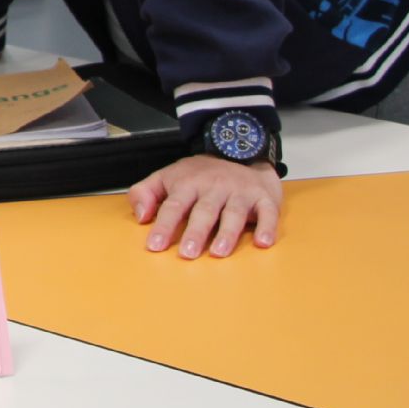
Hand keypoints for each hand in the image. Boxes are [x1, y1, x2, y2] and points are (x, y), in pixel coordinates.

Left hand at [127, 155, 283, 257]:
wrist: (241, 154)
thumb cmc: (199, 176)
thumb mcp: (166, 177)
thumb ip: (145, 193)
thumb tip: (140, 216)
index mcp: (188, 183)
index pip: (174, 206)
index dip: (164, 225)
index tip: (155, 245)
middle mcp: (215, 187)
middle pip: (204, 211)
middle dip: (195, 233)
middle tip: (187, 253)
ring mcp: (240, 192)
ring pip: (233, 214)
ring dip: (227, 233)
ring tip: (219, 253)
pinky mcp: (264, 198)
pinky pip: (268, 213)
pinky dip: (267, 227)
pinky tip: (263, 243)